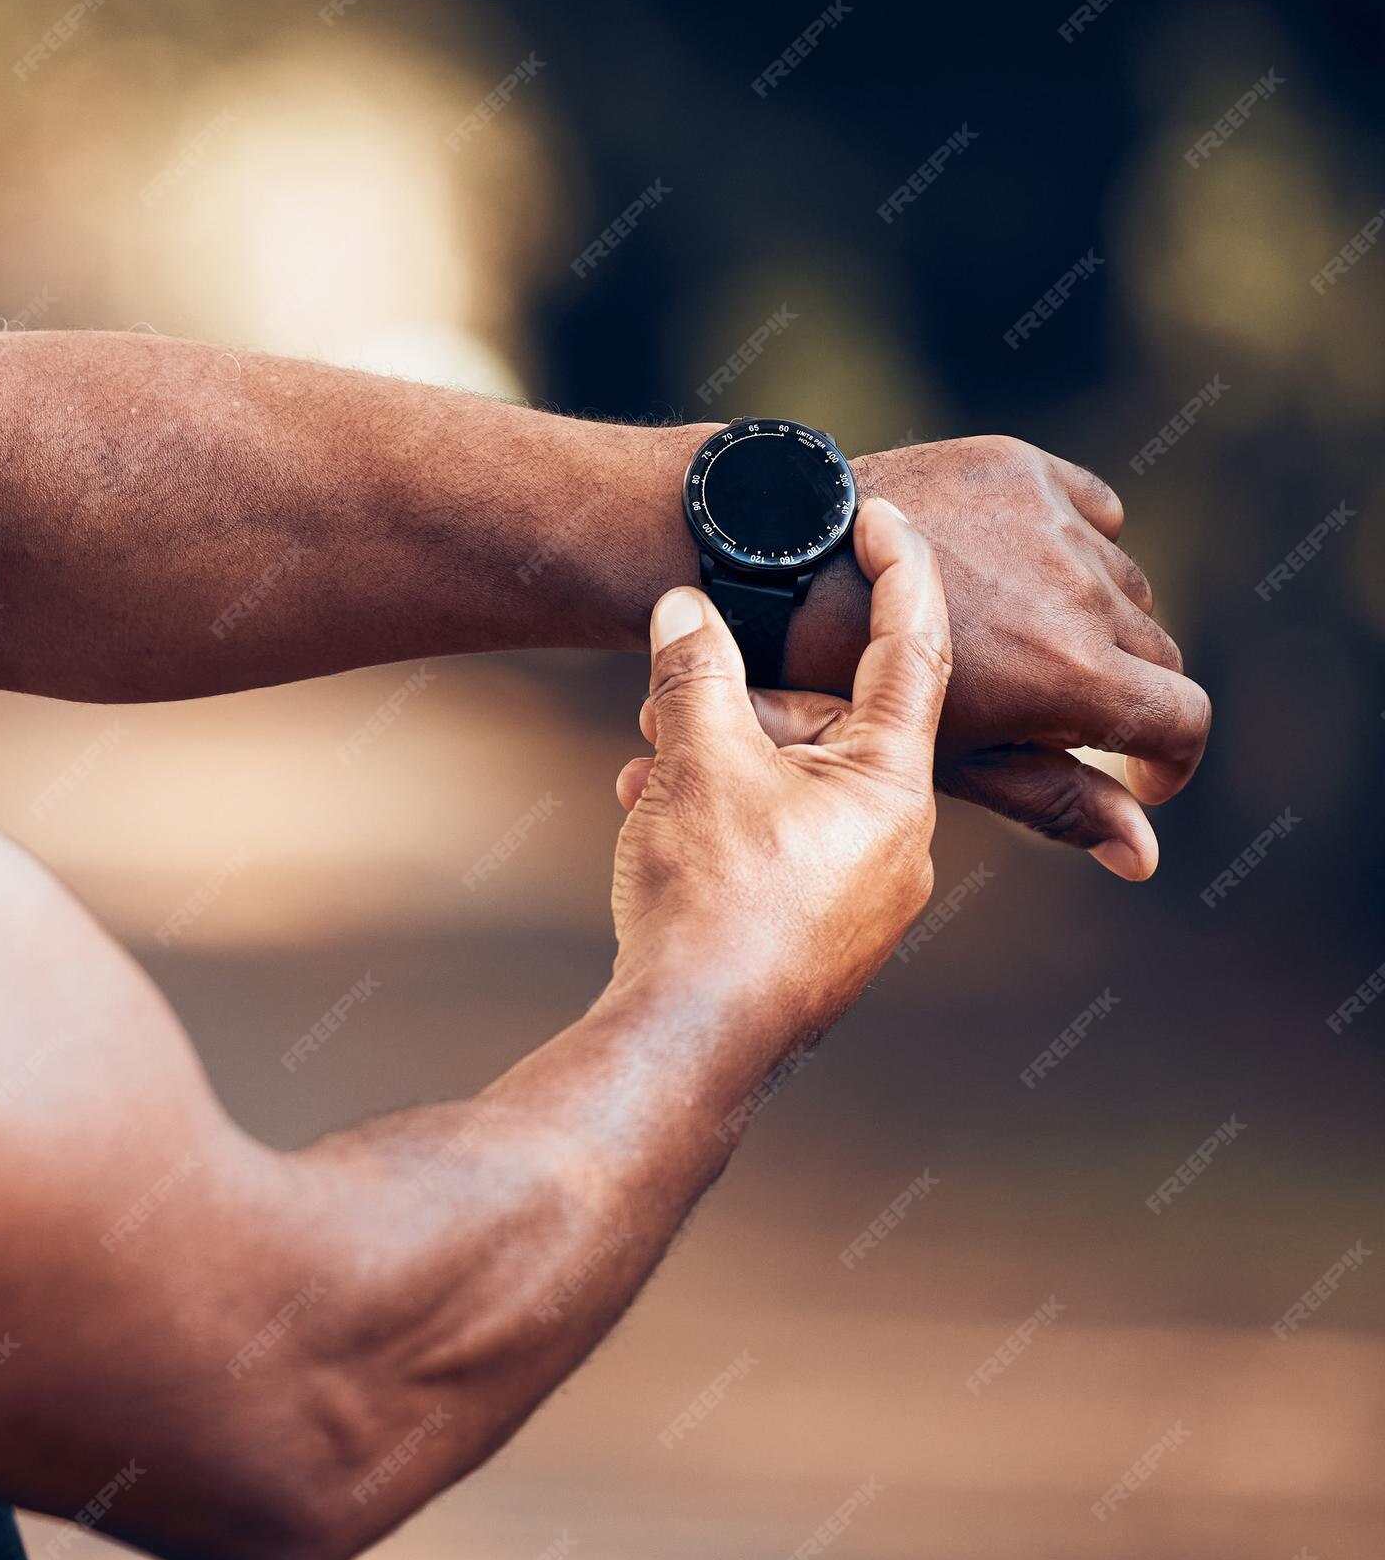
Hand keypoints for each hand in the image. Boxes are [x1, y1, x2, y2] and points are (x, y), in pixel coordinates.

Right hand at [612, 498, 949, 1047]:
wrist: (688, 1044)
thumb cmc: (710, 902)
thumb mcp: (698, 761)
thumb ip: (696, 671)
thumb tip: (684, 605)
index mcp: (893, 789)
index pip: (915, 652)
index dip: (900, 573)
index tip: (881, 514)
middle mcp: (897, 840)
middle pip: (828, 726)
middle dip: (743, 702)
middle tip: (666, 696)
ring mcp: (861, 893)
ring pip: (793, 786)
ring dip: (718, 762)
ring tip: (644, 769)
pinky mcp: (819, 929)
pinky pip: (779, 839)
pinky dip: (724, 815)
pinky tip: (658, 814)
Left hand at [784, 436, 1209, 881]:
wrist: (768, 572)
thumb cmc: (845, 688)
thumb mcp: (951, 758)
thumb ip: (1056, 802)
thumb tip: (1143, 858)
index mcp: (1068, 673)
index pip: (1182, 718)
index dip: (1168, 759)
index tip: (1139, 772)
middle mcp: (1078, 591)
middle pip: (1156, 651)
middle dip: (1124, 694)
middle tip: (1060, 712)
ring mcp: (1049, 522)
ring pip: (1123, 582)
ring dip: (1095, 619)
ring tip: (1023, 644)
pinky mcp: (1017, 469)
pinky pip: (1092, 509)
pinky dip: (1075, 544)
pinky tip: (1026, 574)